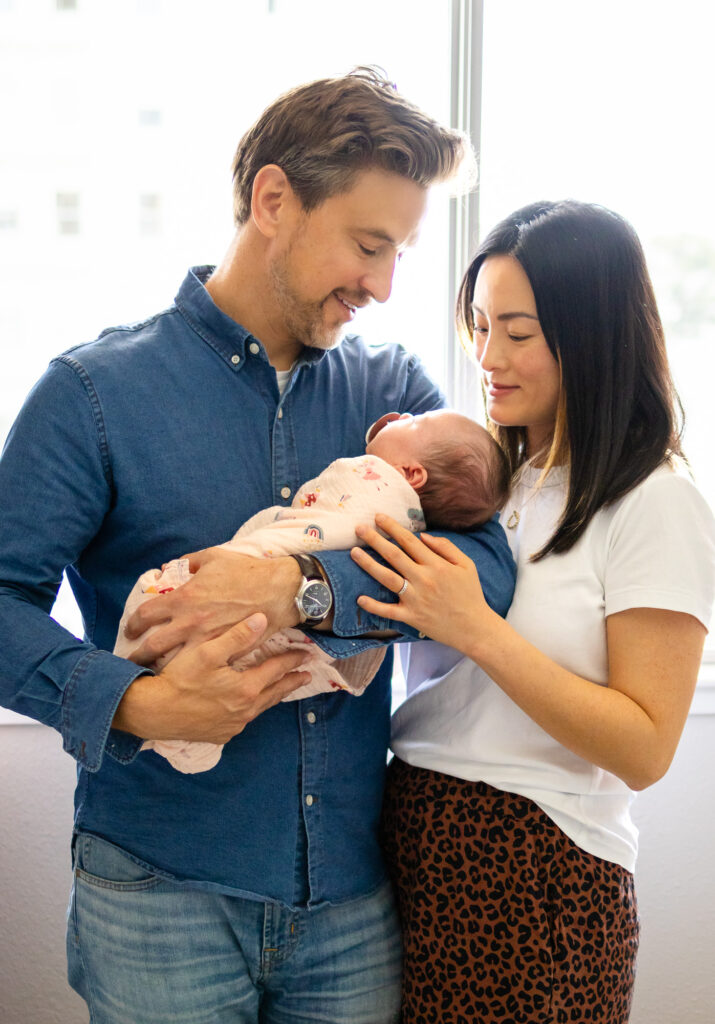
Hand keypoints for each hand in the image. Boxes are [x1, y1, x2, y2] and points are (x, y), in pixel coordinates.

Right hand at [113, 612, 310, 742]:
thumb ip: (237, 636)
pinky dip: (253, 709)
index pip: (276, 670)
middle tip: (305, 675)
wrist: (153, 713)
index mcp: (246, 689)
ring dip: (273, 696)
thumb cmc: (179, 679)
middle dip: (291, 682)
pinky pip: (243, 720)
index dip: (292, 660)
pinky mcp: (220, 734)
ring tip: (282, 688)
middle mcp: (245, 710)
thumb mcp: (208, 652)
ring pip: (261, 708)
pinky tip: (250, 705)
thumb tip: (263, 619)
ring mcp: (233, 725)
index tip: (306, 654)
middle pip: (275, 692)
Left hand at [124, 547, 301, 665]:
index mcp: (184, 598)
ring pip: (173, 662)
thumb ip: (190, 562)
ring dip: (160, 668)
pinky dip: (193, 671)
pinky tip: (187, 674)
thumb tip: (172, 566)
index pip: (146, 615)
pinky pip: (203, 666)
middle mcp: (190, 623)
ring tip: (154, 672)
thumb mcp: (214, 557)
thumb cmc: (247, 571)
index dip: (133, 624)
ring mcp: (207, 641)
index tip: (131, 629)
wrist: (279, 590)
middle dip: (138, 655)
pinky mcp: (225, 653)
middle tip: (133, 660)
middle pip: (152, 646)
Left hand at [351, 514, 496, 652]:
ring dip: (368, 564)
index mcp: (437, 565)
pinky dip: (373, 606)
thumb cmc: (471, 594)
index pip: (410, 541)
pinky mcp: (411, 617)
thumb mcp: (467, 565)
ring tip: (353, 552)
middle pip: (394, 555)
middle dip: (375, 539)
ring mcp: (415, 599)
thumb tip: (422, 535)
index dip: (393, 527)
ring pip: (387, 578)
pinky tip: (359, 598)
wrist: (474, 628)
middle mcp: (423, 579)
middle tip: (359, 528)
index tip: (378, 517)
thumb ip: (446, 547)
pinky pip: (388, 611)